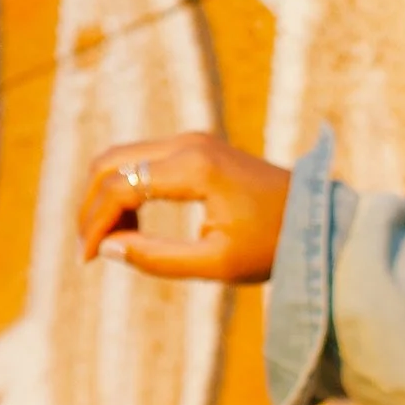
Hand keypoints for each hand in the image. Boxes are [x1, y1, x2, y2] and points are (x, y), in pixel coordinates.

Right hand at [76, 132, 290, 281]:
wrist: (317, 220)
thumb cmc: (273, 246)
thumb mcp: (217, 264)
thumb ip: (158, 258)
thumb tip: (108, 249)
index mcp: (194, 167)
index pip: (120, 186)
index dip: (95, 224)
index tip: (88, 261)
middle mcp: (188, 143)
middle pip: (111, 161)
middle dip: (91, 206)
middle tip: (89, 250)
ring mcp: (192, 140)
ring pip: (122, 157)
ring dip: (106, 196)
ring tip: (111, 243)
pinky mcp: (196, 148)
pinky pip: (142, 161)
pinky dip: (126, 189)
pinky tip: (131, 227)